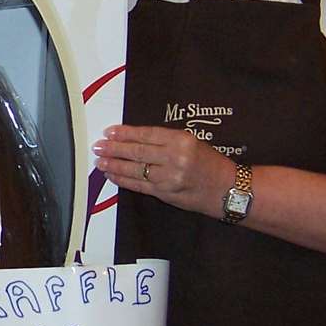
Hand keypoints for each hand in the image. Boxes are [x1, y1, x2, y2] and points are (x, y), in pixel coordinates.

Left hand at [92, 124, 235, 217]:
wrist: (226, 189)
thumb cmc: (208, 162)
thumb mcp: (191, 142)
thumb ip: (164, 140)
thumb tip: (133, 139)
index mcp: (181, 140)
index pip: (146, 134)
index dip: (125, 133)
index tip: (109, 132)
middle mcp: (174, 158)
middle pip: (137, 151)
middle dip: (114, 148)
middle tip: (99, 146)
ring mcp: (168, 178)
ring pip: (134, 169)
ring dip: (114, 165)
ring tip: (100, 161)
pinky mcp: (164, 193)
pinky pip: (138, 186)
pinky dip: (123, 180)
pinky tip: (112, 175)